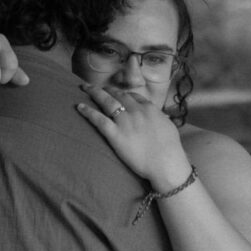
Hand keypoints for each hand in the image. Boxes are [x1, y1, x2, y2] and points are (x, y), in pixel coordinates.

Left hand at [76, 84, 190, 190]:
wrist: (166, 163)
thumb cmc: (171, 149)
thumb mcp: (168, 126)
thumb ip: (160, 117)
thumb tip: (158, 115)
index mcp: (149, 108)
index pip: (133, 96)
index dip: (123, 94)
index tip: (116, 93)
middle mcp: (135, 111)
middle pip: (118, 95)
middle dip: (106, 89)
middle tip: (97, 86)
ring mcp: (124, 122)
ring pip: (106, 102)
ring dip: (95, 93)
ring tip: (85, 88)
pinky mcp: (115, 134)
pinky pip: (99, 120)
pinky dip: (88, 111)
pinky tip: (79, 106)